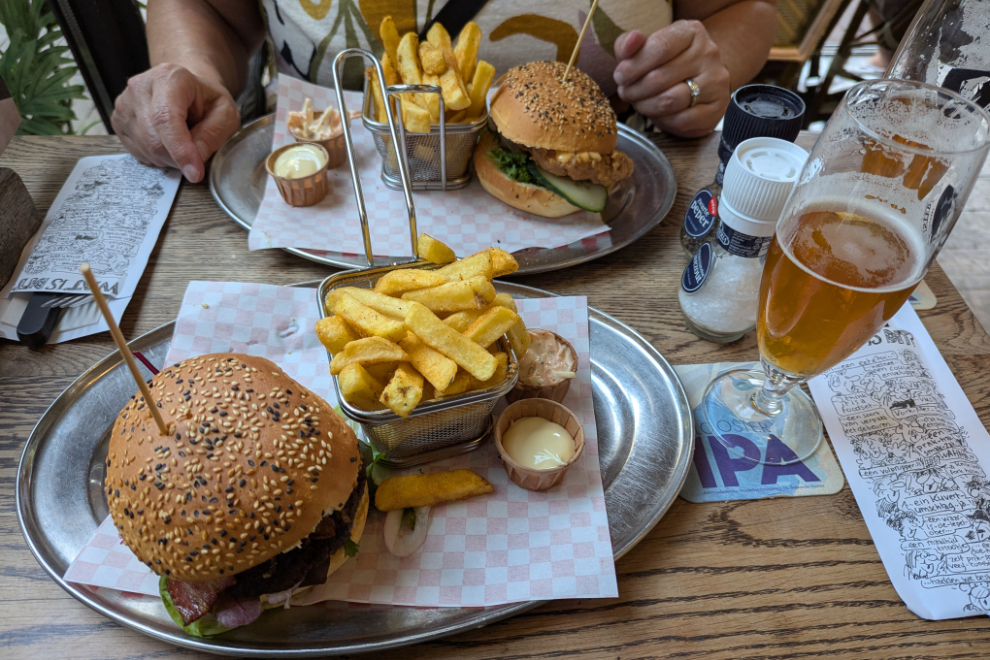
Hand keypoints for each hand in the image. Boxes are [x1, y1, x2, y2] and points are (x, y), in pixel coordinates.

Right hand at [111, 64, 239, 182]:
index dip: (180, 149)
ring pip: (145, 148)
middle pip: (153, 138)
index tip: (195, 173)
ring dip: (169, 159)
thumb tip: (195, 160)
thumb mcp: (225, 114)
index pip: (165, 118)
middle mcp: (140, 87)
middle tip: (196, 157)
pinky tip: (168, 143)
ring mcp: (124, 103)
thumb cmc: (207, 100)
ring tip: (183, 143)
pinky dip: (156, 157)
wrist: (186, 88)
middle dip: (179, 159)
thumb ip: (213, 135)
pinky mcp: (118, 119)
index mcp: (169, 77)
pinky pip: (137, 151)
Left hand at [613, 22, 730, 137]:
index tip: (620, 76)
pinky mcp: (717, 108)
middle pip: (660, 77)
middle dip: (635, 89)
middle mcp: (708, 53)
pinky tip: (657, 114)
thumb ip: (629, 44)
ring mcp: (716, 81)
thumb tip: (632, 40)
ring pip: (670, 100)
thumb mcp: (645, 48)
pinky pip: (681, 120)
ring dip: (646, 106)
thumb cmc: (665, 63)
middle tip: (626, 93)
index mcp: (692, 32)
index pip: (660, 47)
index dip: (634, 66)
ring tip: (639, 103)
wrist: (698, 82)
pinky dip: (663, 120)